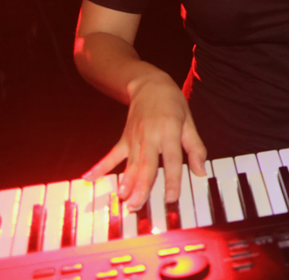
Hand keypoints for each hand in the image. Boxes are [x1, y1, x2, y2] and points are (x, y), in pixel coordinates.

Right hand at [82, 74, 206, 211]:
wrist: (149, 84)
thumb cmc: (172, 103)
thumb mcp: (189, 122)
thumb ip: (195, 148)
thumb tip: (200, 172)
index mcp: (170, 132)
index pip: (171, 159)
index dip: (172, 179)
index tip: (171, 197)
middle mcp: (151, 137)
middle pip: (146, 164)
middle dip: (142, 186)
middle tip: (137, 205)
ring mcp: (134, 138)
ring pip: (130, 163)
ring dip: (125, 182)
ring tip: (122, 198)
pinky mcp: (124, 139)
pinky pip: (112, 155)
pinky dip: (100, 167)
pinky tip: (88, 178)